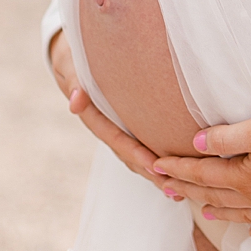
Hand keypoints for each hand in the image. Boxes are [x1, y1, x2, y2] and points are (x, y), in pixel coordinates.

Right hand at [47, 29, 185, 207]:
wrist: (76, 61)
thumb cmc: (78, 61)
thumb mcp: (72, 67)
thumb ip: (74, 81)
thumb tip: (76, 101)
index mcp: (94, 117)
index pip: (115, 138)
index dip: (134, 152)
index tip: (153, 164)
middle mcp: (107, 129)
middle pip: (129, 156)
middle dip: (150, 171)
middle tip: (172, 184)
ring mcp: (118, 132)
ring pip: (136, 159)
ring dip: (155, 175)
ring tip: (178, 190)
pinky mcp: (130, 130)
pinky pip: (143, 151)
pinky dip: (157, 166)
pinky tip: (177, 180)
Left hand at [150, 109, 250, 239]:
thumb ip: (226, 138)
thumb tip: (197, 144)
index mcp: (246, 179)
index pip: (203, 175)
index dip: (178, 170)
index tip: (157, 166)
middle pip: (218, 196)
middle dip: (189, 191)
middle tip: (166, 189)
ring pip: (243, 214)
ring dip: (219, 211)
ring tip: (202, 210)